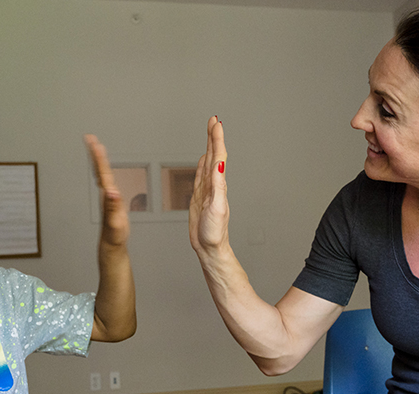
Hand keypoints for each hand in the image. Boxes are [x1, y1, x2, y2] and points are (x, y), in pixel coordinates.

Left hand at [85, 134, 129, 247]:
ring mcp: (107, 196)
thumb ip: (113, 207)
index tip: (95, 143)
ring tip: (96, 147)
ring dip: (99, 160)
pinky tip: (105, 168)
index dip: (99, 157)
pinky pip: (106, 180)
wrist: (111, 244)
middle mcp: (105, 193)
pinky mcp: (110, 200)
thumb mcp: (115, 221)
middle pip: (99, 169)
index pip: (103, 172)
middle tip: (91, 138)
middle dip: (96, 153)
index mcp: (108, 195)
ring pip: (101, 173)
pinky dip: (105, 171)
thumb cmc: (114, 235)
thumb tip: (112, 192)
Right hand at [189, 116, 229, 255]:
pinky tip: (204, 158)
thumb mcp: (216, 209)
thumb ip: (217, 187)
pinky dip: (202, 164)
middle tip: (213, 119)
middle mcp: (214, 185)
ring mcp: (207, 191)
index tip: (216, 122)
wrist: (209, 248)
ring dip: (209, 146)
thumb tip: (217, 165)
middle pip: (214, 155)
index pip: (218, 156)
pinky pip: (200, 176)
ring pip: (208, 162)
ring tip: (210, 132)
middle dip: (213, 136)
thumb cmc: (214, 233)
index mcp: (218, 186)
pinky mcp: (199, 197)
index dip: (217, 138)